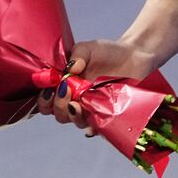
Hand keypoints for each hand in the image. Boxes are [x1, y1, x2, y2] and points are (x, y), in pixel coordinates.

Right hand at [36, 39, 156, 134]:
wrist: (133, 57)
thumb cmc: (108, 52)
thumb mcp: (89, 48)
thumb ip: (78, 55)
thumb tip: (70, 69)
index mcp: (65, 85)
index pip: (46, 100)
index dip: (44, 100)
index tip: (50, 90)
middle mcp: (75, 99)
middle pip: (58, 113)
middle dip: (58, 106)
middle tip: (66, 91)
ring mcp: (90, 108)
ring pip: (75, 121)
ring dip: (73, 116)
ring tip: (78, 104)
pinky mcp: (106, 115)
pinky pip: (96, 127)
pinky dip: (92, 128)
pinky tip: (92, 125)